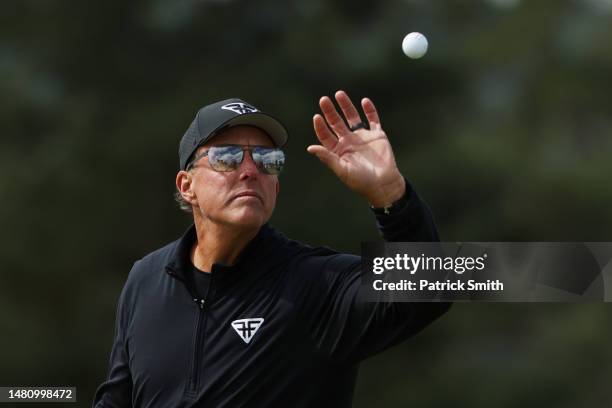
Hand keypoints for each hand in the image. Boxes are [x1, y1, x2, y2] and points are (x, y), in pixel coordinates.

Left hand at [307, 90, 405, 206]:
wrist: (383, 184)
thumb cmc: (361, 182)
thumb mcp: (342, 170)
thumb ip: (327, 158)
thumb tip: (310, 148)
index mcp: (338, 150)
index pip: (326, 135)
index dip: (320, 126)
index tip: (317, 117)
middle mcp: (348, 141)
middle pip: (336, 123)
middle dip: (330, 111)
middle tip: (323, 100)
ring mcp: (362, 137)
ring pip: (352, 117)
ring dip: (346, 106)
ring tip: (339, 94)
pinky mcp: (377, 135)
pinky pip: (373, 120)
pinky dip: (370, 110)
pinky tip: (364, 101)